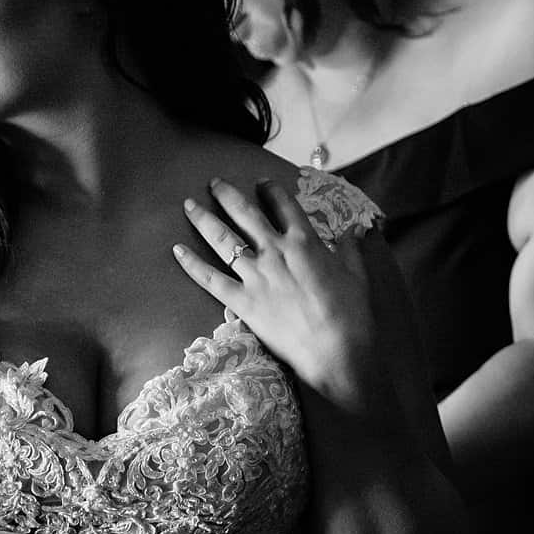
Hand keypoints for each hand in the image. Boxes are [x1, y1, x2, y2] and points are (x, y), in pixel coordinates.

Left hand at [173, 177, 376, 396]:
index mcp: (304, 241)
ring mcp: (256, 276)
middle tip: (214, 183)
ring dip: (203, 219)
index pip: (284, 206)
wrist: (336, 350)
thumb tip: (356, 230)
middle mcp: (275, 252)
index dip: (271, 191)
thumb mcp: (357, 274)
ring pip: (221, 239)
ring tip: (188, 205)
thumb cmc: (351, 313)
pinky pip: (210, 279)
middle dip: (226, 194)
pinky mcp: (243, 301)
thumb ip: (350, 248)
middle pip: (245, 214)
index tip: (262, 182)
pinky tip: (176, 250)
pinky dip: (191, 264)